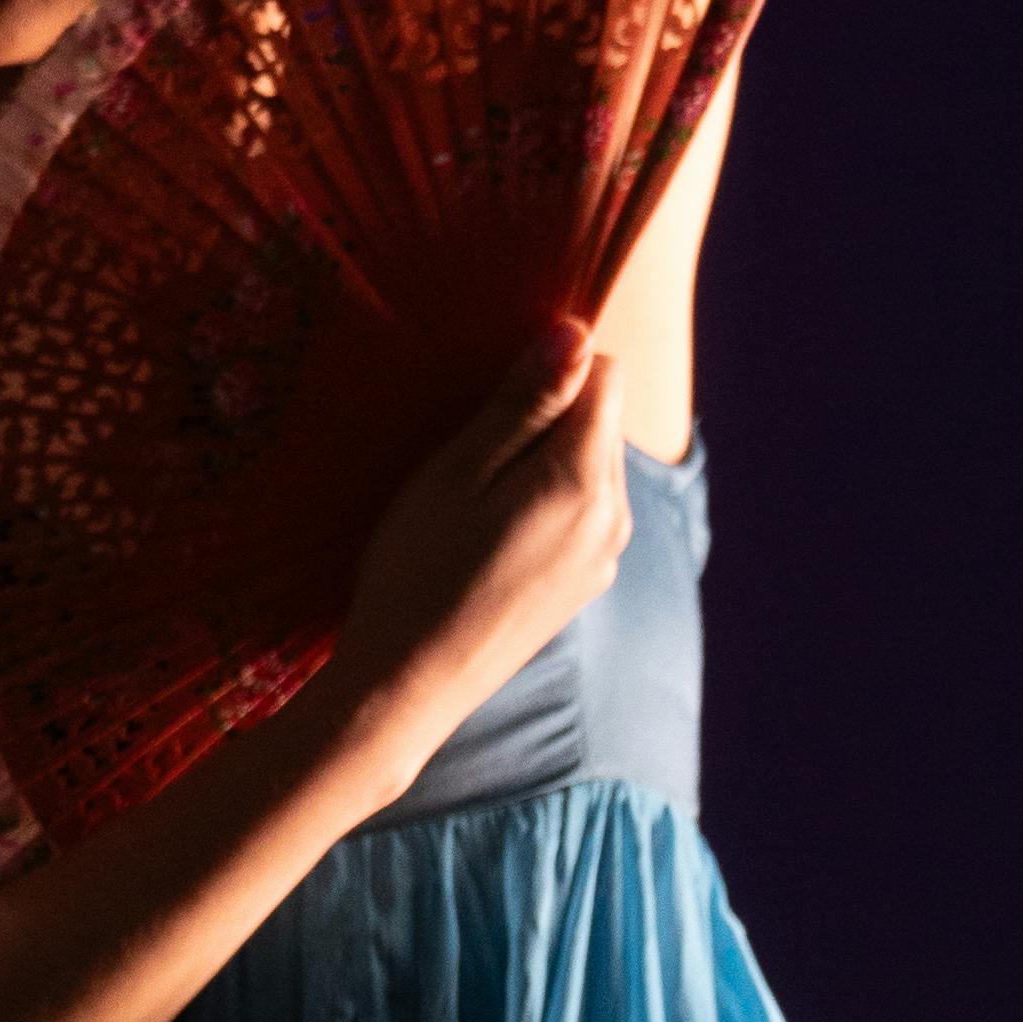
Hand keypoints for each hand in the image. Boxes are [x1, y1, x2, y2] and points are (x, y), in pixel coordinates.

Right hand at [321, 330, 629, 783]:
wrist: (408, 689)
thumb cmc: (415, 574)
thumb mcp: (456, 474)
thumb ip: (523, 404)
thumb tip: (576, 332)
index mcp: (584, 480)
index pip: (604, 373)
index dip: (548, 370)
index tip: (489, 405)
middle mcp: (614, 517)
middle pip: (600, 421)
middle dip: (547, 419)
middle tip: (470, 463)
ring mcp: (604, 558)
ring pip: (590, 468)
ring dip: (542, 465)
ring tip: (474, 508)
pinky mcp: (585, 587)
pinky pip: (579, 515)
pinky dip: (543, 508)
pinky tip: (488, 543)